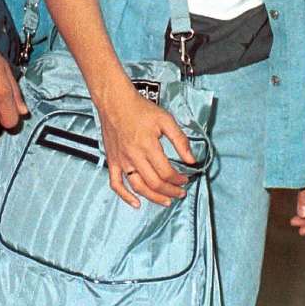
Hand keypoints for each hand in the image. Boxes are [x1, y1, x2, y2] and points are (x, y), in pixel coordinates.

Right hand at [96, 82, 194, 209]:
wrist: (116, 102)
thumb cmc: (140, 109)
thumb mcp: (165, 119)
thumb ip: (180, 140)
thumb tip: (191, 160)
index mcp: (148, 146)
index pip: (166, 172)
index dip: (178, 180)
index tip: (186, 179)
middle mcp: (134, 156)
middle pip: (154, 183)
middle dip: (170, 191)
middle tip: (180, 193)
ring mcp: (121, 161)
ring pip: (138, 187)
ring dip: (154, 198)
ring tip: (166, 201)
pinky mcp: (112, 161)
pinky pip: (116, 184)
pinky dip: (125, 197)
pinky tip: (136, 203)